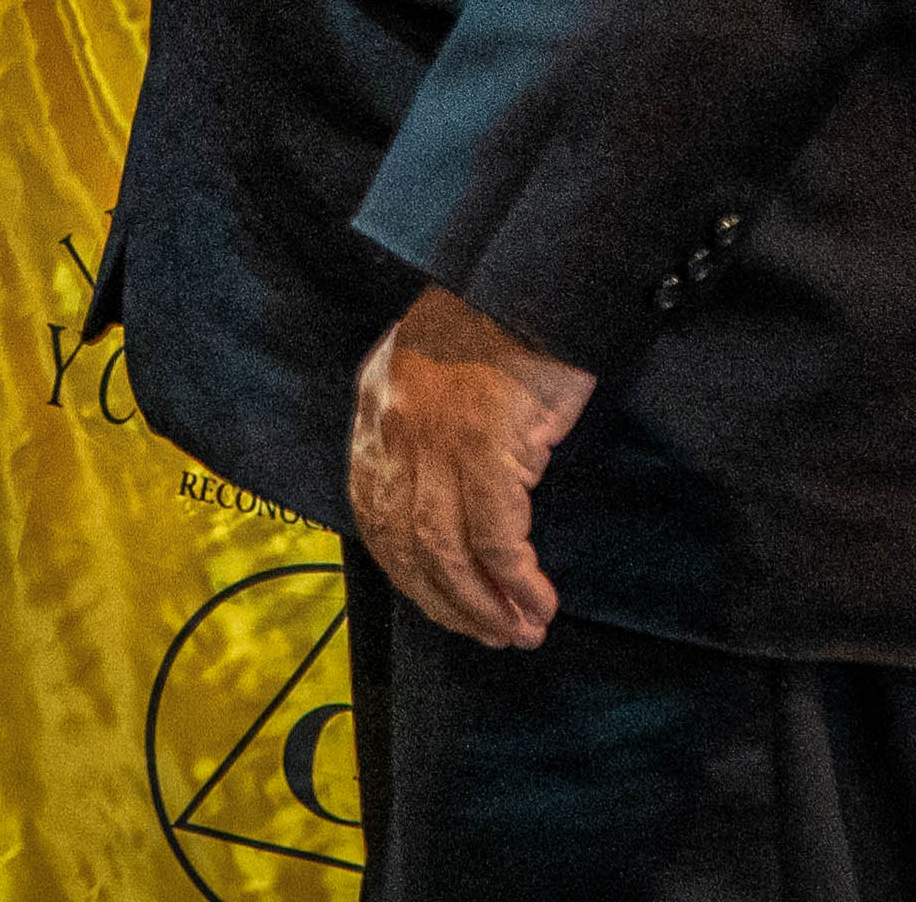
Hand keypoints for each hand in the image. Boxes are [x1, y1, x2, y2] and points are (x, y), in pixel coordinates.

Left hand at [349, 282, 599, 648]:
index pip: (375, 518)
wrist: (523, 279)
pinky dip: (517, 582)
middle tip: (489, 636)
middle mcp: (396, 435)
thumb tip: (431, 497)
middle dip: (449, 603)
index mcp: (375, 414)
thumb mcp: (426, 372)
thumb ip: (416, 429)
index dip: (409, 573)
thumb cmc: (489, 325)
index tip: (443, 606)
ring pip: (449, 553)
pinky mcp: (488, 448)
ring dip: (486, 605)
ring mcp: (439, 444)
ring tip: (520, 632)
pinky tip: (539, 602)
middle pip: (409, 547)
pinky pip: (497, 538)